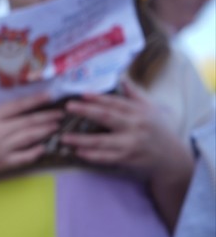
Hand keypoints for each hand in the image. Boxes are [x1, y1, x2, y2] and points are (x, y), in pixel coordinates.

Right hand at [0, 93, 63, 184]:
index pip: (16, 106)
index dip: (35, 100)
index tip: (50, 96)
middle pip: (28, 122)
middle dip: (47, 116)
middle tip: (61, 113)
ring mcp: (0, 149)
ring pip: (29, 138)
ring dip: (45, 131)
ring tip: (56, 126)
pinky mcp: (1, 163)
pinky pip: (23, 157)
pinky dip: (35, 152)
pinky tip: (43, 147)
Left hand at [60, 80, 192, 180]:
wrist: (172, 158)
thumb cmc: (158, 130)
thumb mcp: (151, 109)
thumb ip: (134, 95)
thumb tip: (122, 78)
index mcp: (139, 112)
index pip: (115, 102)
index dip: (98, 97)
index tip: (82, 93)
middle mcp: (135, 126)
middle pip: (106, 117)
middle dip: (86, 111)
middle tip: (68, 107)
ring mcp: (130, 144)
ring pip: (102, 141)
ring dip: (81, 139)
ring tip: (64, 137)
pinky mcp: (127, 159)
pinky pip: (105, 157)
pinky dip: (91, 155)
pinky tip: (77, 152)